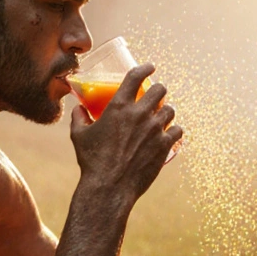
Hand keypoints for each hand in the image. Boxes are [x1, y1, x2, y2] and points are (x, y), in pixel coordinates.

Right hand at [70, 63, 182, 200]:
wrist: (109, 187)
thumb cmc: (92, 161)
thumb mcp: (79, 136)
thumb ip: (79, 118)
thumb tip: (78, 109)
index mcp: (119, 106)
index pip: (136, 76)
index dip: (145, 67)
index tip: (150, 67)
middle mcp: (139, 113)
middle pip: (160, 89)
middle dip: (159, 90)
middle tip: (156, 94)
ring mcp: (154, 129)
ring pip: (171, 109)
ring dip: (167, 110)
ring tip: (163, 115)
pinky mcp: (164, 146)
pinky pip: (178, 130)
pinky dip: (174, 130)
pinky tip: (172, 132)